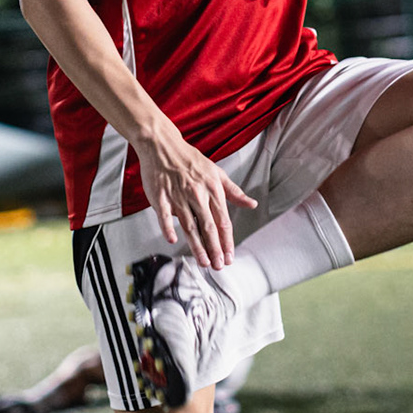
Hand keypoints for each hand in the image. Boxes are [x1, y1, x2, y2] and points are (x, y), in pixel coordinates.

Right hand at [132, 125, 256, 268]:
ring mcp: (178, 196)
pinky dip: (168, 227)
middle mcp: (197, 195)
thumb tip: (252, 204)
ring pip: (190, 225)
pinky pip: (165, 214)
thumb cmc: (190, 160)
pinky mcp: (160, 196)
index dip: (227, 241)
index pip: (223, 221)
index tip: (230, 256)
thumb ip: (234, 192)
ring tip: (204, 262)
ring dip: (197, 245)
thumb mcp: (217, 173)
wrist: (163, 146)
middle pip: (209, 227)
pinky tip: (173, 239)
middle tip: (219, 266)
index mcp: (212, 190)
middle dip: (215, 248)